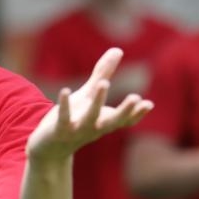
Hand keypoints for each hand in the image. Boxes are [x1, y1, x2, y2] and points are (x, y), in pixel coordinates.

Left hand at [26, 48, 153, 160]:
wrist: (50, 148)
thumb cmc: (74, 118)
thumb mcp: (89, 94)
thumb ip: (103, 73)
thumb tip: (118, 49)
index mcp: (105, 121)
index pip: (125, 120)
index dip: (137, 114)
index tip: (148, 104)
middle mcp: (95, 128)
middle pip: (113, 121)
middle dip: (125, 111)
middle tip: (136, 98)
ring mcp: (78, 130)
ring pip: (90, 117)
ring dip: (98, 102)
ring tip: (104, 83)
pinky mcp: (60, 130)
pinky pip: (64, 117)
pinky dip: (65, 105)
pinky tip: (65, 90)